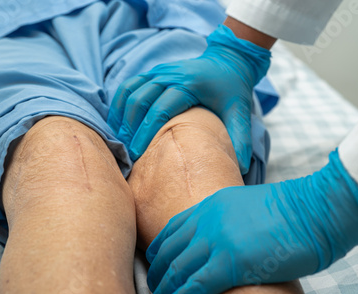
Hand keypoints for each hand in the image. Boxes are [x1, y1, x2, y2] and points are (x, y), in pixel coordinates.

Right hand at [107, 24, 270, 174]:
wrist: (228, 61)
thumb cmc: (232, 90)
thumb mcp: (240, 113)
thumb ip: (239, 139)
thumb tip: (240, 168)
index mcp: (189, 85)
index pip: (160, 110)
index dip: (146, 133)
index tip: (138, 155)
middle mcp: (170, 74)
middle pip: (140, 101)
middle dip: (130, 128)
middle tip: (126, 153)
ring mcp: (159, 71)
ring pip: (130, 92)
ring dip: (121, 116)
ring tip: (119, 141)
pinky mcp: (153, 72)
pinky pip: (129, 86)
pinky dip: (119, 104)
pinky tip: (117, 124)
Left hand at [145, 150, 357, 293]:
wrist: (316, 209)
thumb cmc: (294, 210)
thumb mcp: (251, 205)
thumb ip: (232, 219)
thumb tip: (230, 240)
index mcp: (213, 204)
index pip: (175, 229)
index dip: (161, 250)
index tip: (158, 264)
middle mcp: (209, 220)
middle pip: (171, 250)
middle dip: (159, 273)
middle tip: (155, 289)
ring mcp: (218, 240)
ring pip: (178, 269)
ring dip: (165, 290)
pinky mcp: (232, 262)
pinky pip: (196, 284)